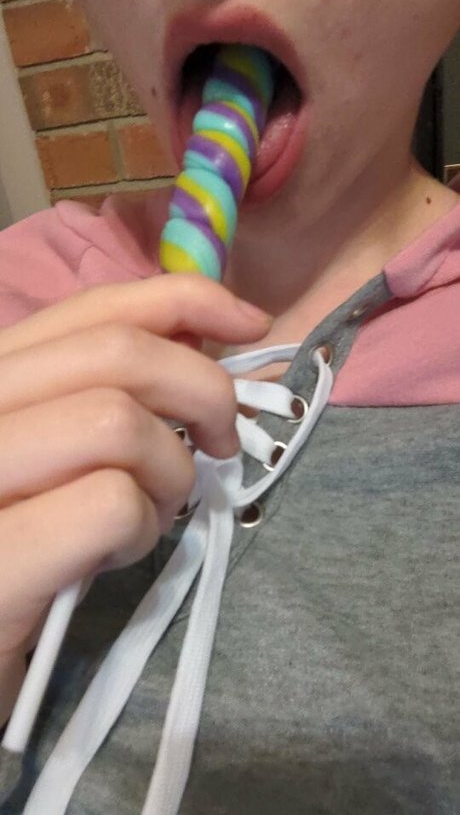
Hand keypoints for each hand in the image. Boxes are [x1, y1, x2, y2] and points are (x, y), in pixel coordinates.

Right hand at [0, 274, 270, 721]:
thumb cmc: (23, 541)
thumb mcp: (58, 450)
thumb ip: (104, 387)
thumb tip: (201, 335)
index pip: (91, 307)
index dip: (185, 301)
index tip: (251, 324)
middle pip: (116, 354)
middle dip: (202, 391)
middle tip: (220, 444)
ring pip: (118, 423)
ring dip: (168, 475)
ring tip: (148, 514)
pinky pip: (110, 503)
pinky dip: (141, 527)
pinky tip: (116, 553)